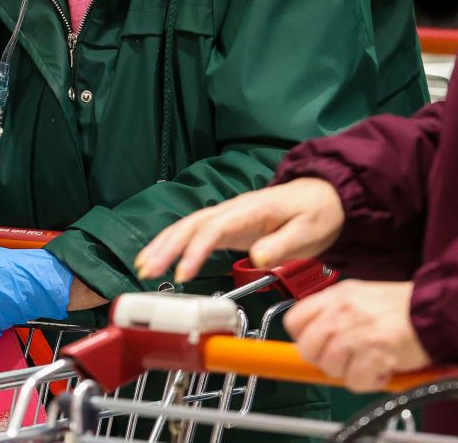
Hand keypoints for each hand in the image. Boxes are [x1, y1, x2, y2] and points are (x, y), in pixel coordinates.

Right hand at [135, 178, 343, 281]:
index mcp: (250, 211)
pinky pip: (192, 233)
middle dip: (166, 247)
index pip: (214, 229)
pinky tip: (159, 258)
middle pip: (190, 225)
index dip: (195, 250)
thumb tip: (260, 258)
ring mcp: (225, 216)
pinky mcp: (224, 225)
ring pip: (185, 227)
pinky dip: (172, 244)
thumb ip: (283, 245)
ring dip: (162, 246)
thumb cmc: (317, 212)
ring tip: (144, 267)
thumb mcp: (310, 231)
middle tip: (148, 270)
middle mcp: (231, 210)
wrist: (323, 195)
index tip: (182, 273)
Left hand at [284, 280, 430, 391]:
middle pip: (307, 349)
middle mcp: (338, 314)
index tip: (315, 345)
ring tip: (365, 362)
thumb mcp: (356, 296)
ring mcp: (354, 334)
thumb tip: (314, 336)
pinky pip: (355, 381)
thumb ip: (332, 312)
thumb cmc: (398, 306)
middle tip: (342, 359)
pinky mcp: (372, 355)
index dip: (301, 338)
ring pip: (329, 367)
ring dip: (347, 372)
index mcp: (332, 296)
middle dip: (322, 360)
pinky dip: (368, 381)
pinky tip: (380, 369)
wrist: (431, 311)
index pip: (293, 320)